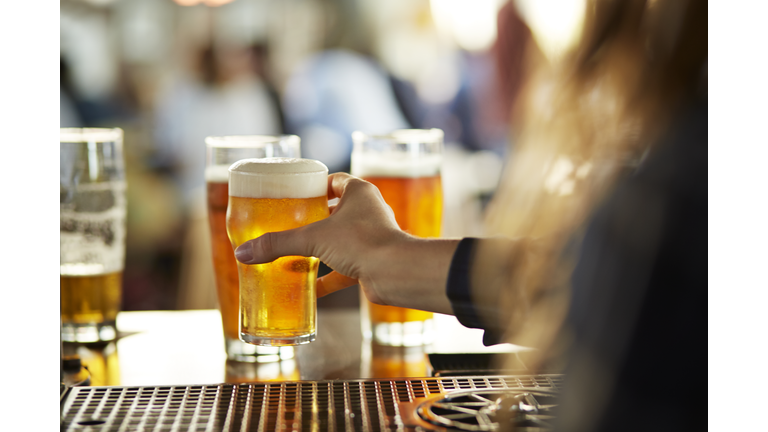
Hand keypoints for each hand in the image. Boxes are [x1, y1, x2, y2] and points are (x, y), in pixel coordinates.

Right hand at [234, 172, 458, 313]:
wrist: (396, 273)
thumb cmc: (362, 242)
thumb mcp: (313, 239)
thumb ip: (278, 244)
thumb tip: (244, 253)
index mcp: (359, 192)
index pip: (334, 181)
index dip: (315, 186)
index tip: (296, 194)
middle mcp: (368, 211)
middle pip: (336, 211)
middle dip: (314, 219)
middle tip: (289, 225)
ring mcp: (371, 238)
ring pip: (340, 240)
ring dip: (320, 249)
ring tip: (295, 254)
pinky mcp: (371, 262)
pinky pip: (345, 268)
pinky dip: (327, 278)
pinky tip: (309, 289)